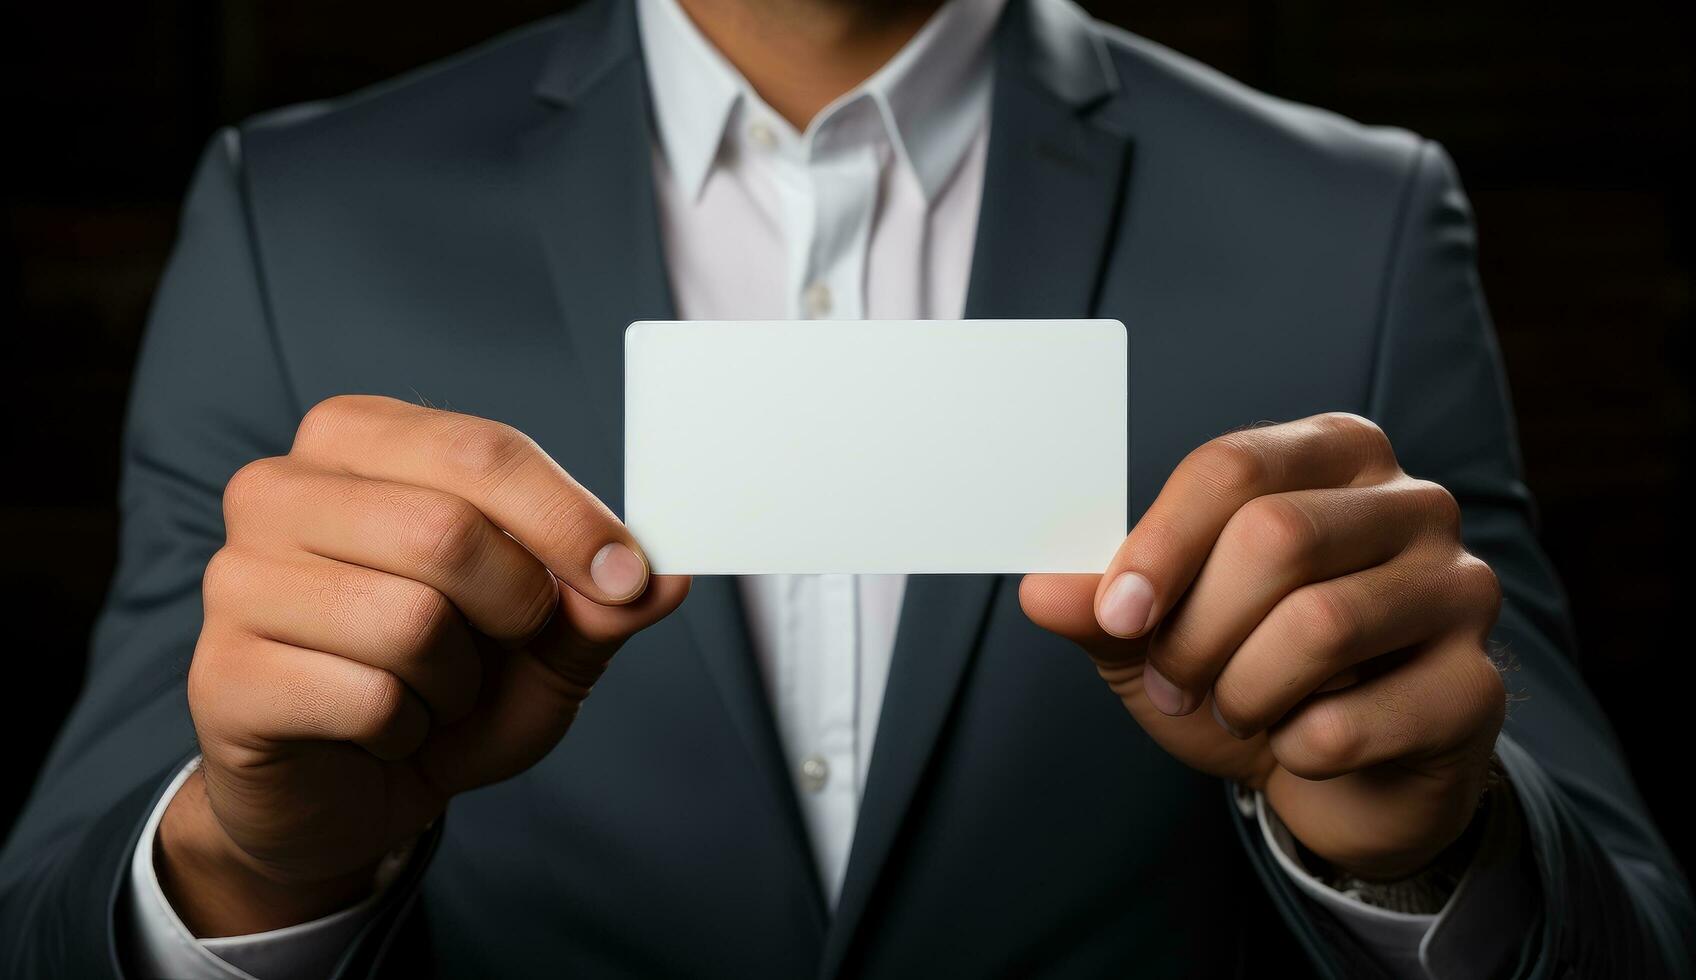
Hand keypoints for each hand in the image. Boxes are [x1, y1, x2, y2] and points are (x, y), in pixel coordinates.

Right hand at [160, 396, 688, 934]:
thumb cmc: (442, 685)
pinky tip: (383, 730)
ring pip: (410, 620)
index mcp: (359, 441)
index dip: (570, 520)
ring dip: (457, 680)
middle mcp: (279, 489)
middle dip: (515, 606)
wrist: (347, 791)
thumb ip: (600, 602)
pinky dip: (408, 730)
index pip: (483, 451)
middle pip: (447, 529)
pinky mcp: (222, 674)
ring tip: (430, 689)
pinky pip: (368, 699)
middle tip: (507, 642)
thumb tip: (669, 576)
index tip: (627, 578)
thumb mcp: (544, 640)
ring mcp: (237, 579)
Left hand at [1022, 413, 1504, 879]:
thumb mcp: (1157, 632)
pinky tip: (1301, 745)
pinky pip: (1353, 721)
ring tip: (1232, 711)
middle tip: (1172, 682)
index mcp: (1332, 456)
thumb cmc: (1250, 672)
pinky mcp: (1479, 689)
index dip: (1159, 545)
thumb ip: (1101, 604)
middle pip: (1277, 537)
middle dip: (1197, 629)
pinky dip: (1295, 749)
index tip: (1116, 616)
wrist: (1346, 775)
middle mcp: (1412, 504)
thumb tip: (1041, 590)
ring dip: (1242, 690)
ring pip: (1321, 625)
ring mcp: (1460, 590)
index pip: (1234, 466)